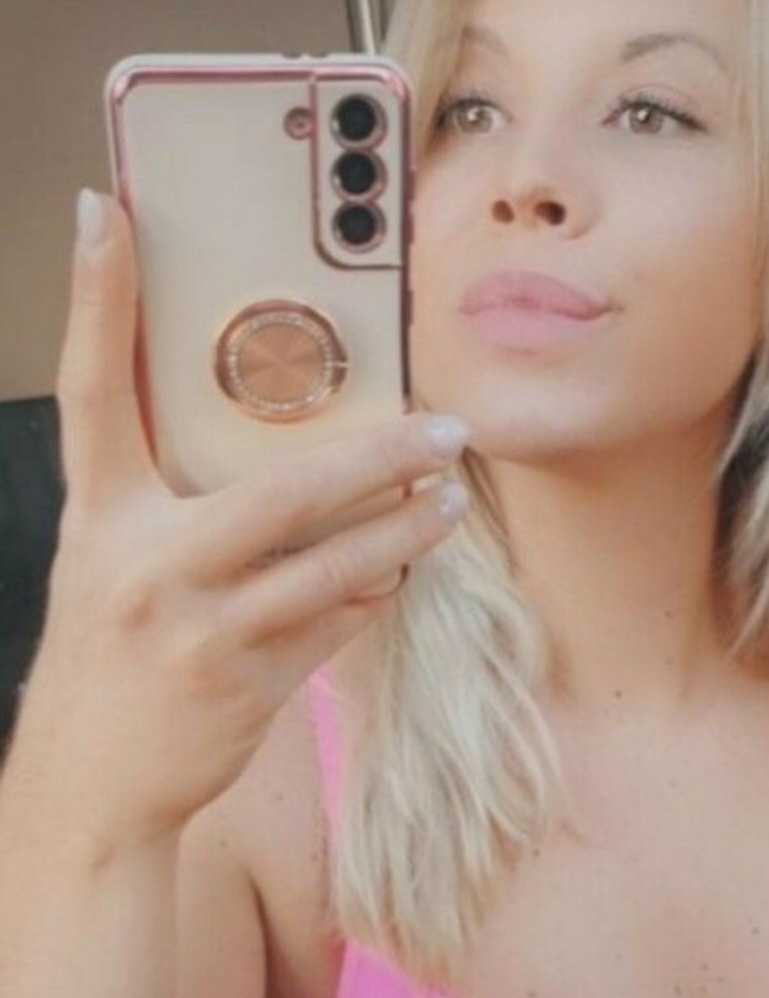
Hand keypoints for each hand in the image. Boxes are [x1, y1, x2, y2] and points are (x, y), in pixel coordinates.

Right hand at [20, 189, 469, 853]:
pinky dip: (375, 590)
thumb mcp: (113, 564)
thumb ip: (170, 502)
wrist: (90, 786)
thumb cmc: (112, 656)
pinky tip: (400, 567)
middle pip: (281, 488)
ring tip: (449, 496)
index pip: (92, 389)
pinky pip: (336, 621)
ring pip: (333, 563)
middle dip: (376, 453)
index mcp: (100, 519)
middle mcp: (143, 566)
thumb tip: (272, 444)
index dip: (95, 298)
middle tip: (442, 425)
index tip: (107, 211)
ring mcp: (198, 630)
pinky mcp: (245, 684)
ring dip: (406, 528)